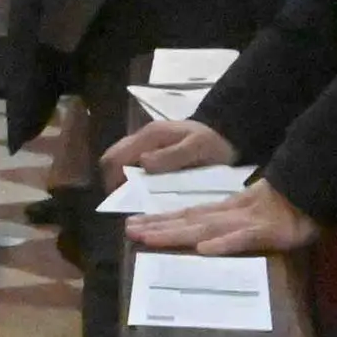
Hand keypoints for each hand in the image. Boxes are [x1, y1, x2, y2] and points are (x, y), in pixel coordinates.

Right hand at [101, 116, 229, 190]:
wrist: (226, 134)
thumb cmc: (213, 142)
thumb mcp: (197, 147)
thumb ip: (172, 155)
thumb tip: (143, 163)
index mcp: (148, 136)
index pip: (114, 157)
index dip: (112, 180)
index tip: (122, 200)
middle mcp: (139, 139)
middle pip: (111, 160)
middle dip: (113, 182)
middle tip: (126, 202)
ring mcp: (143, 145)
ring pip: (119, 163)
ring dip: (122, 182)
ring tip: (135, 199)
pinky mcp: (149, 153)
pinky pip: (131, 166)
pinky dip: (132, 180)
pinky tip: (144, 192)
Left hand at [128, 178, 316, 255]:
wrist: (311, 192)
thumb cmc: (279, 208)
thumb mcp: (247, 215)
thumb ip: (225, 225)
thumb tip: (199, 238)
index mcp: (221, 212)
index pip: (185, 216)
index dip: (158, 221)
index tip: (132, 226)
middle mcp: (226, 216)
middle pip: (186, 222)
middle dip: (156, 227)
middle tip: (128, 231)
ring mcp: (244, 223)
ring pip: (204, 228)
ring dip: (175, 233)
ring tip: (149, 238)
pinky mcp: (265, 232)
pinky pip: (242, 239)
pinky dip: (223, 244)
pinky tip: (204, 249)